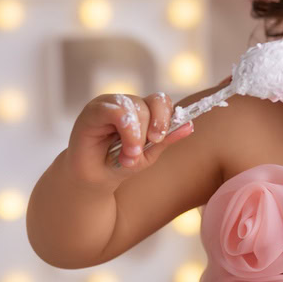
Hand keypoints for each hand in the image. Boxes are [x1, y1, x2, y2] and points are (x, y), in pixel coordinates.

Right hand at [66, 92, 193, 185]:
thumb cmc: (119, 165)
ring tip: (130, 155)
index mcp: (142, 111)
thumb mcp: (148, 154)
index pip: (161, 101)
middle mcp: (127, 104)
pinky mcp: (93, 110)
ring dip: (137, 134)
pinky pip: (114, 109)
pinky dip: (125, 128)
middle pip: (151, 102)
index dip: (166, 117)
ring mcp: (110, 104)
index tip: (160, 139)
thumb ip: (166, 139)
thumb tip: (189, 125)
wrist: (93, 180)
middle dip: (152, 129)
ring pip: (134, 105)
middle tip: (142, 152)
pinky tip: (125, 148)